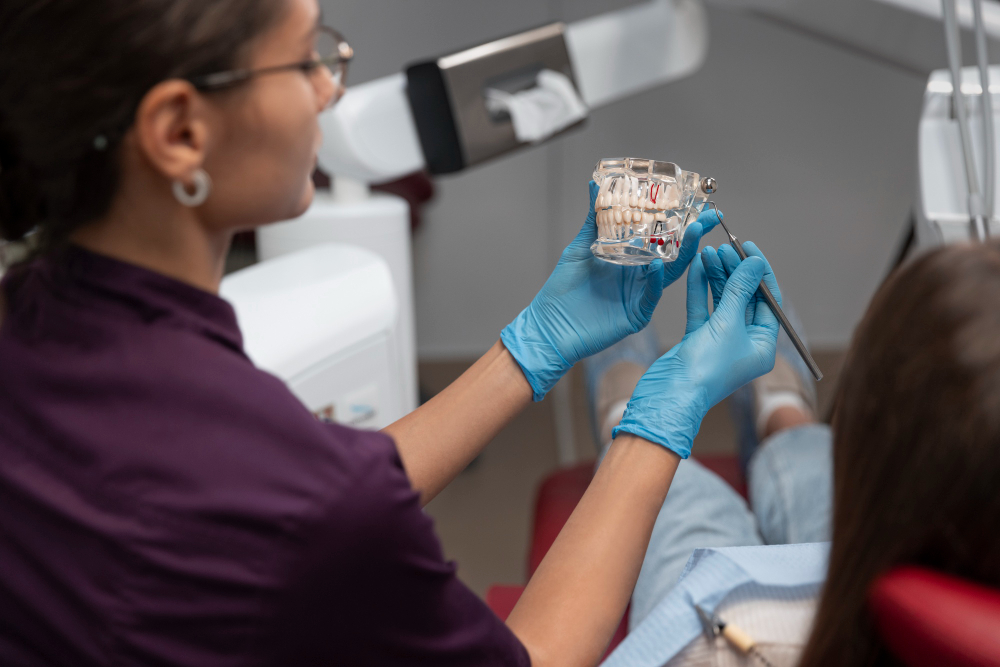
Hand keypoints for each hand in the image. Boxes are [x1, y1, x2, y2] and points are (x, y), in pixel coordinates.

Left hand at [501, 180, 721, 400]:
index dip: (677, 222)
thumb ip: (593, 219)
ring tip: (694, 232)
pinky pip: (651, 296)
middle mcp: (638, 276)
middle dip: (693, 236)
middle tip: (710, 217)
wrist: (549, 327)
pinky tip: (658, 265)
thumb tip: (595, 185)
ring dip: (682, 254)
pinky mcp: (635, 315)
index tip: (695, 203)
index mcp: (629, 259)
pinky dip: (655, 280)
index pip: (659, 238)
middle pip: (672, 254)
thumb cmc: (562, 291)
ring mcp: (639, 296)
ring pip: (668, 274)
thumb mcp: (580, 248)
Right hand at [611, 242, 780, 457]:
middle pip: (744, 298)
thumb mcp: (727, 324)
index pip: (768, 301)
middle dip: (735, 271)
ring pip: (721, 301)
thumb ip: (739, 290)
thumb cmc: (705, 368)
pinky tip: (697, 267)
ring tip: (709, 251)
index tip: (750, 247)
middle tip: (725, 247)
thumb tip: (755, 263)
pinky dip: (699, 288)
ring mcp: (719, 341)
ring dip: (716, 276)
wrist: (669, 395)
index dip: (759, 272)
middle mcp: (744, 343)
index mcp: (762, 345)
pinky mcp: (697, 340)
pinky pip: (701, 308)